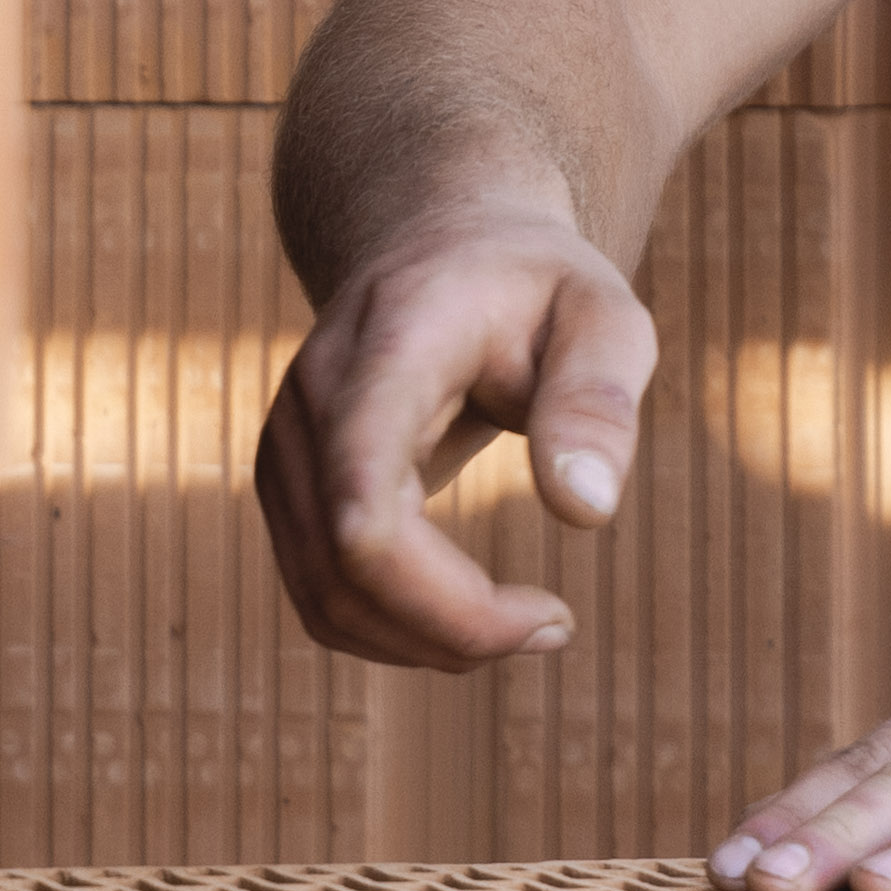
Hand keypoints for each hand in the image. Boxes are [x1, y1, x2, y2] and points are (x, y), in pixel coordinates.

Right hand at [255, 201, 646, 670]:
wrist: (442, 249)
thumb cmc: (536, 288)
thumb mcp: (604, 315)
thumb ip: (598, 399)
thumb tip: (585, 510)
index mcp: (390, 344)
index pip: (362, 473)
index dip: (417, 572)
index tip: (544, 612)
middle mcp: (312, 401)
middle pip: (347, 559)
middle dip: (457, 625)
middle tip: (557, 627)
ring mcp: (286, 451)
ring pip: (324, 595)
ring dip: (427, 641)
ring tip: (534, 625)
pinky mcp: (290, 492)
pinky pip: (320, 595)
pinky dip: (395, 631)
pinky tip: (474, 617)